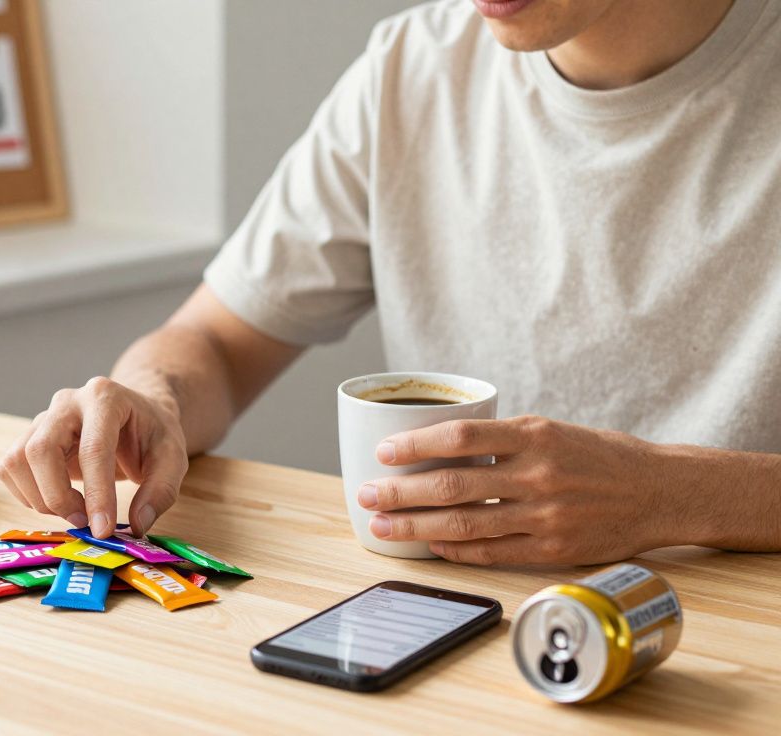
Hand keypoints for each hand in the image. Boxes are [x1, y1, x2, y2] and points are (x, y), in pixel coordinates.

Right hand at [0, 377, 188, 537]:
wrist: (134, 415)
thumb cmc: (152, 433)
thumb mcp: (173, 457)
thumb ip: (160, 491)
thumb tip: (138, 525)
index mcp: (105, 398)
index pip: (94, 449)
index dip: (97, 494)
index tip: (103, 530)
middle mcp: (67, 402)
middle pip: (41, 450)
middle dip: (57, 496)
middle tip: (84, 522)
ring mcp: (42, 417)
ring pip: (16, 460)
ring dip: (40, 498)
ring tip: (73, 511)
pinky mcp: (29, 436)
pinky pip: (10, 469)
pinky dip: (27, 494)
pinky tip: (56, 500)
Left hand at [357, 415, 696, 564]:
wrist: (660, 491)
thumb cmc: (598, 455)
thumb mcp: (552, 430)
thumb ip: (501, 439)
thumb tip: (437, 446)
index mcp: (535, 435)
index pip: (460, 436)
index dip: (416, 445)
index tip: (383, 451)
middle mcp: (538, 475)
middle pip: (452, 485)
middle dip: (400, 492)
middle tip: (366, 495)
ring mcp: (545, 515)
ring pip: (465, 524)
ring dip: (416, 527)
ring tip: (382, 526)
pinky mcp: (553, 549)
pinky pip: (492, 553)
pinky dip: (456, 550)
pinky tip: (430, 546)